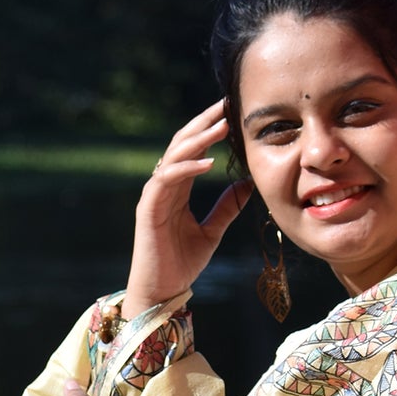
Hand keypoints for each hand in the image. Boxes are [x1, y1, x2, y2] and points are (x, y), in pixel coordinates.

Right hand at [123, 100, 251, 317]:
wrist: (161, 292)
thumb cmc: (181, 265)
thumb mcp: (212, 231)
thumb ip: (226, 207)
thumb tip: (247, 184)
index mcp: (177, 189)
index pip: (193, 149)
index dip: (210, 128)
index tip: (233, 111)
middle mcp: (163, 187)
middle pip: (181, 143)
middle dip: (204, 122)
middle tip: (227, 103)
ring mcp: (153, 196)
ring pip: (173, 156)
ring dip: (198, 139)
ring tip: (221, 126)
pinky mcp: (148, 209)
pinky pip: (167, 180)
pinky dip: (187, 168)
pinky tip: (209, 162)